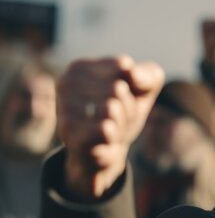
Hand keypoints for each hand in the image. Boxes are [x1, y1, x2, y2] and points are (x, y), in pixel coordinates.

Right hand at [57, 55, 163, 200]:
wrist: (107, 151)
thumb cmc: (124, 112)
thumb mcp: (146, 89)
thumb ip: (148, 75)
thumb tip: (132, 74)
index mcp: (80, 67)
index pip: (124, 67)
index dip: (137, 85)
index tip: (128, 96)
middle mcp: (65, 83)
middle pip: (118, 88)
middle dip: (129, 107)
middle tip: (119, 118)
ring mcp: (64, 110)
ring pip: (112, 110)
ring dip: (122, 124)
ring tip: (113, 129)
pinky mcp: (69, 136)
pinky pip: (105, 130)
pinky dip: (115, 137)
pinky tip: (108, 140)